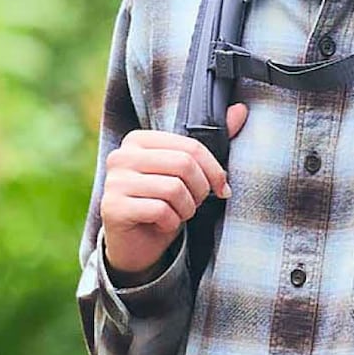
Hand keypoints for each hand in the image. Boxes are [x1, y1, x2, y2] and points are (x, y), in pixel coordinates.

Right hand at [101, 103, 248, 277]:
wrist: (135, 245)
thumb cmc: (163, 203)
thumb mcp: (186, 174)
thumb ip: (210, 144)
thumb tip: (241, 109)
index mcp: (138, 140)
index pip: (191, 147)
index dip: (214, 170)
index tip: (222, 189)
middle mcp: (122, 156)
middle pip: (184, 165)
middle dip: (200, 191)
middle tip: (195, 205)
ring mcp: (114, 181)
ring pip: (174, 189)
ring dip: (186, 209)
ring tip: (177, 214)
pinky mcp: (113, 207)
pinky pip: (160, 211)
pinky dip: (171, 223)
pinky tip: (161, 225)